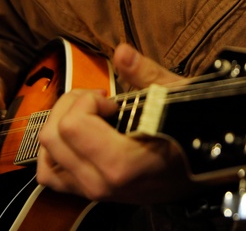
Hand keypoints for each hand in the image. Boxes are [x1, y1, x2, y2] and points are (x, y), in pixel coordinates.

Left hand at [35, 43, 192, 203]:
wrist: (199, 175)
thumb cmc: (191, 137)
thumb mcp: (176, 100)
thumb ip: (146, 76)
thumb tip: (122, 53)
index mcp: (121, 164)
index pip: (72, 126)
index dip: (88, 102)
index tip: (112, 102)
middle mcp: (101, 183)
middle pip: (53, 135)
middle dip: (72, 108)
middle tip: (100, 102)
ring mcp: (92, 191)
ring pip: (45, 154)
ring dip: (60, 126)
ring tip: (87, 117)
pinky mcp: (87, 193)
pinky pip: (49, 173)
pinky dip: (54, 151)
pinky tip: (76, 135)